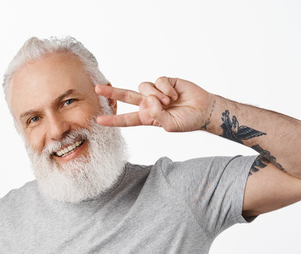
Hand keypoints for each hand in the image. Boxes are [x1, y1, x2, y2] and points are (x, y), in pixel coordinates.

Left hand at [95, 77, 212, 132]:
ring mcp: (156, 92)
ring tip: (170, 102)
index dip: (113, 120)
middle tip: (97, 88)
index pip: (127, 119)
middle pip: (125, 97)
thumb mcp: (169, 125)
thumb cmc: (187, 121)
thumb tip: (149, 100)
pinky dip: (166, 88)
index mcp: (147, 117)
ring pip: (144, 88)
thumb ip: (156, 115)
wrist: (203, 110)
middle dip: (111, 93)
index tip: (98, 120)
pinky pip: (158, 81)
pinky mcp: (165, 81)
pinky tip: (175, 94)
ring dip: (157, 95)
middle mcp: (148, 104)